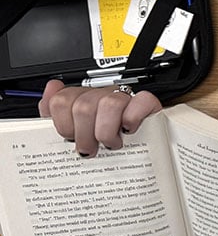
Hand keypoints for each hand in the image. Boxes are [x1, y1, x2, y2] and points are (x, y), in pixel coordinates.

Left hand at [38, 80, 162, 156]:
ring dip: (107, 132)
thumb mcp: (74, 129)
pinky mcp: (147, 103)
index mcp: (83, 99)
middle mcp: (102, 95)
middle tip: (90, 148)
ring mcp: (125, 97)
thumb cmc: (106, 139)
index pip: (62, 100)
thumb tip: (52, 87)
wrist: (141, 147)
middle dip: (84, 135)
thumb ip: (55, 110)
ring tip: (110, 143)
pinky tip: (128, 130)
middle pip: (83, 106)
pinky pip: (140, 101)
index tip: (72, 138)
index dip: (64, 124)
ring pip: (109, 104)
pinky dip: (132, 119)